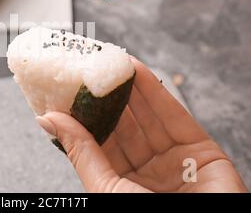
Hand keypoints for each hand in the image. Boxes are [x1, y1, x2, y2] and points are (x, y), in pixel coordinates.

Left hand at [37, 58, 246, 191]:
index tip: (69, 90)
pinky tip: (136, 70)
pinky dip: (155, 91)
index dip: (84, 115)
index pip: (98, 142)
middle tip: (89, 70)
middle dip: (106, 98)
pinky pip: (175, 115)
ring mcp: (173, 160)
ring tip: (108, 63)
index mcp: (120, 185)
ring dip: (129, 88)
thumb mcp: (107, 187)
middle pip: (123, 126)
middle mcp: (146, 172)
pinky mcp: (201, 151)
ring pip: (147, 116)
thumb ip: (81, 151)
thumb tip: (48, 121)